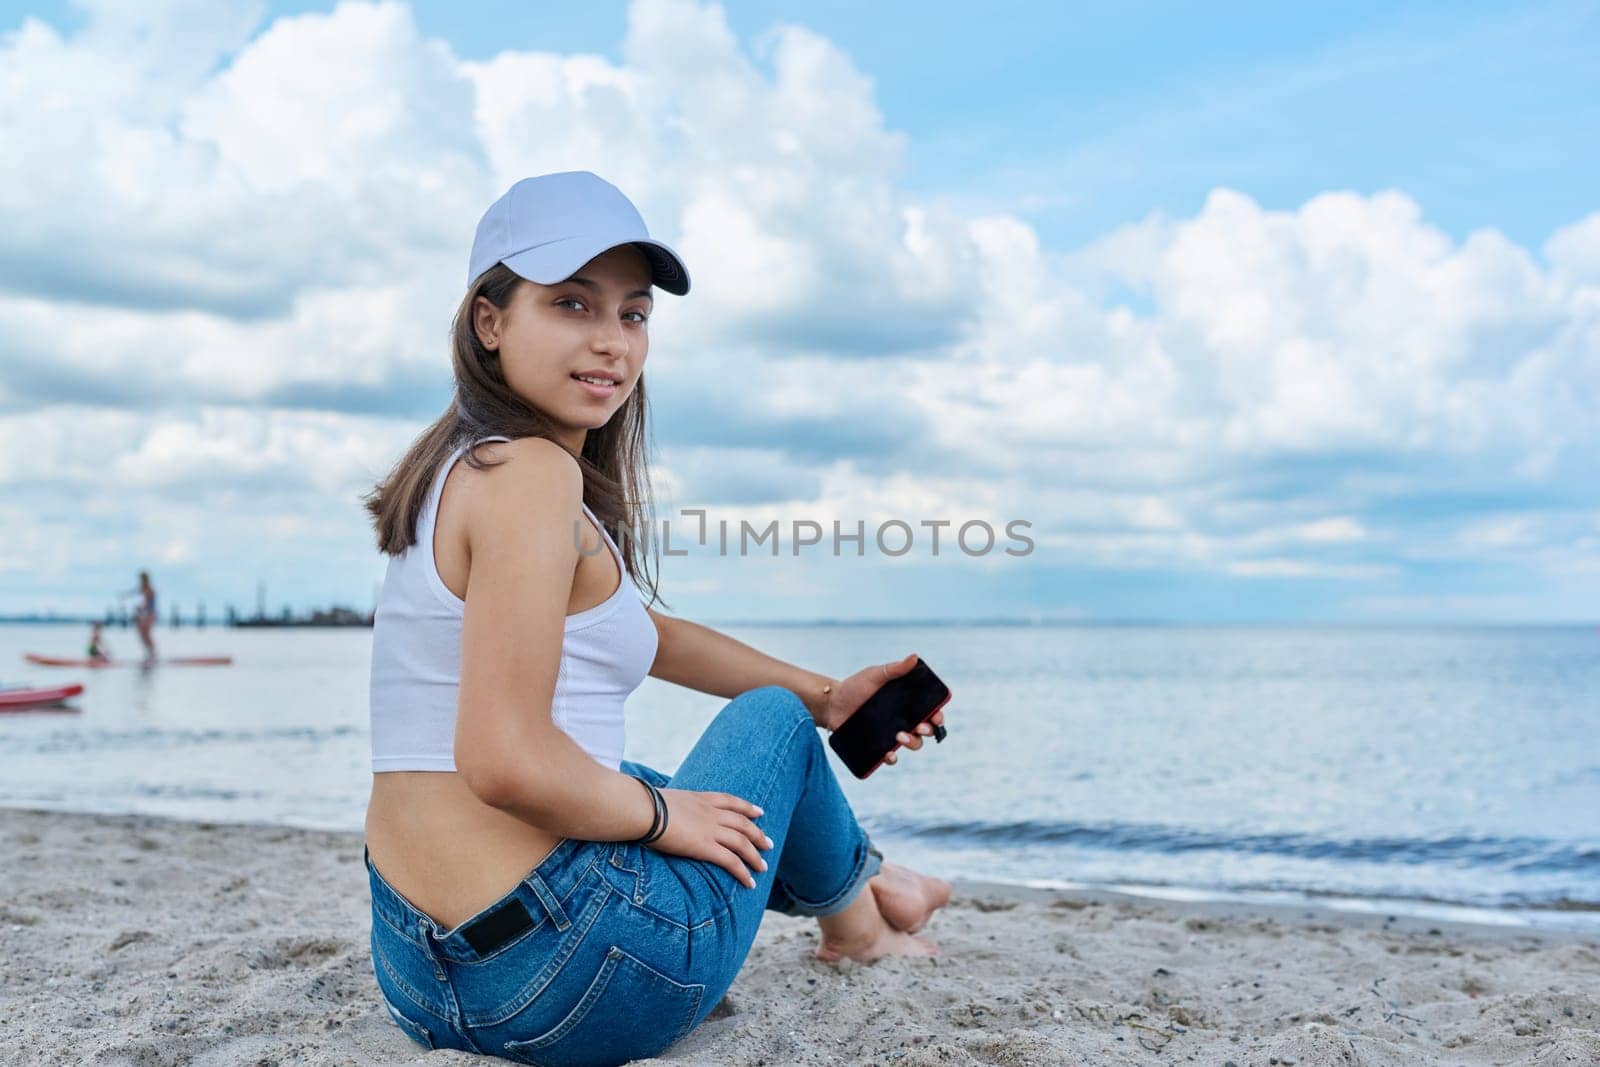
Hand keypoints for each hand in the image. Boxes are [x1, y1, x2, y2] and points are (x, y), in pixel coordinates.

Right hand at [650, 788, 773, 888]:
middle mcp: (710, 812)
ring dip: (754, 856)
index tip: (759, 812)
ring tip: (763, 867)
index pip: (730, 801)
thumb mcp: (662, 799)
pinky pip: (731, 861)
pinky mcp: (705, 846)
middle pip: (742, 823)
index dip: (747, 807)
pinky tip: (750, 882)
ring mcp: (710, 829)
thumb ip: (668, 806)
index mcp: (700, 798)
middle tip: (769, 844)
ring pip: (742, 843)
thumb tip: (657, 811)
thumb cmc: (643, 805)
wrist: (643, 808)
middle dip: (757, 834)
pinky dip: (743, 872)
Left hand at [816, 653, 947, 765]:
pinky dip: (892, 758)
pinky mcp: (877, 746)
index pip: (930, 711)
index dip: (938, 716)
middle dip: (928, 730)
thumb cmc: (855, 686)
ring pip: (913, 744)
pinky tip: (889, 754)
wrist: (832, 703)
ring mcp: (891, 735)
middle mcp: (903, 720)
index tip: (937, 717)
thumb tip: (914, 657)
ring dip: (913, 743)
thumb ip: (895, 669)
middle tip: (919, 726)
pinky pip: (890, 757)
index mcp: (907, 703)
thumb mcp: (875, 675)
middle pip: (925, 730)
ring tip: (900, 736)